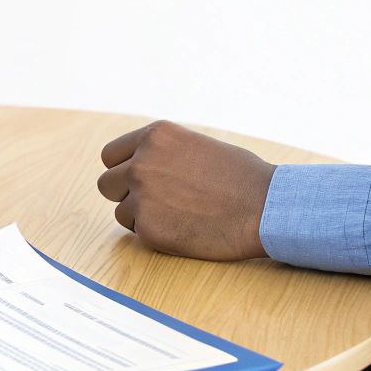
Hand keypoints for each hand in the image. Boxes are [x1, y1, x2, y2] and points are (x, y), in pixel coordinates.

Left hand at [95, 121, 275, 261]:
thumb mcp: (195, 145)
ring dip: (141, 216)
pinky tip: (186, 227)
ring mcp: (142, 196)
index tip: (136, 180)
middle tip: (155, 201)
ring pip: (121, 211)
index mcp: (154, 136)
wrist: (264, 208)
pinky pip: (138, 232)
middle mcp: (141, 163)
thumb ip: (161, 153)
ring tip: (179, 214)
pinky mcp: (148, 228)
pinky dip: (156, 234)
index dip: (123, 169)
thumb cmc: (240, 177)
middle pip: (106, 184)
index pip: (110, 155)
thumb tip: (136, 164)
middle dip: (125, 194)